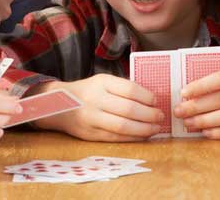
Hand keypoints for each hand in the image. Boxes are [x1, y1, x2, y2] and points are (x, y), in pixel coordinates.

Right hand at [29, 76, 164, 141]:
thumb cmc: (87, 91)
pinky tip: (143, 135)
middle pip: (128, 109)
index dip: (147, 96)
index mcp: (100, 82)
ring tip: (156, 128)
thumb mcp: (102, 82)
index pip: (129, 89)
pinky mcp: (90, 134)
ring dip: (144, 129)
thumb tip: (151, 99)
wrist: (58, 105)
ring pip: (123, 126)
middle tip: (160, 116)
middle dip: (149, 115)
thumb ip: (123, 88)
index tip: (156, 100)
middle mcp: (95, 100)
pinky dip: (132, 137)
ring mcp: (92, 118)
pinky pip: (116, 138)